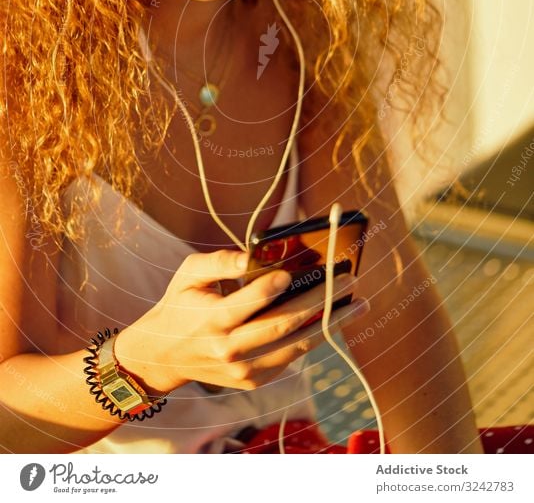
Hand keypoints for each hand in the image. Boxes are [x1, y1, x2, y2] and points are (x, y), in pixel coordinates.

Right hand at [115, 249, 368, 392]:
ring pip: (296, 345)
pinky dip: (313, 337)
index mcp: (213, 319)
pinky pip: (291, 357)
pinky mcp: (253, 380)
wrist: (164, 355)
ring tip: (357, 304)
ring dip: (331, 323)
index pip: (249, 301)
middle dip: (320, 301)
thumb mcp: (189, 273)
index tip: (293, 271)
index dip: (273, 286)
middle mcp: (230, 349)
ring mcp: (244, 369)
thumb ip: (219, 261)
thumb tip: (251, 257)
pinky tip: (333, 319)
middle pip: (283, 323)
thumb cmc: (182, 304)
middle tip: (347, 281)